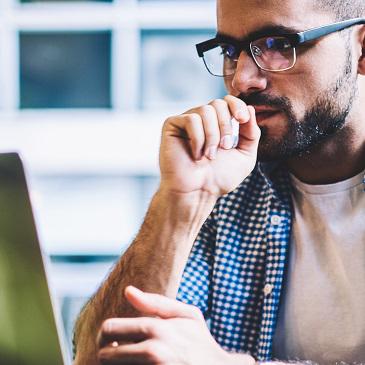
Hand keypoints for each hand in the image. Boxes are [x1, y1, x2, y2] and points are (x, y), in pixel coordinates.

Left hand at [97, 286, 255, 364]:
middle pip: (105, 354)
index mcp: (157, 328)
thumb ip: (156, 302)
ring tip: (128, 363)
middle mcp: (153, 352)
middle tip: (115, 355)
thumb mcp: (187, 315)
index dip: (106, 335)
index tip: (112, 341)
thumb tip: (128, 290)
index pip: (109, 328)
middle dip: (107, 354)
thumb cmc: (201, 343)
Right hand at [159, 95, 260, 196]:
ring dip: (212, 135)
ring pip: (205, 110)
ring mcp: (186, 122)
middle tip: (225, 147)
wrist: (197, 193)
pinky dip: (198, 139)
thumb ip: (251, 133)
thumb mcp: (244, 156)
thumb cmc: (219, 178)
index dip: (237, 105)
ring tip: (210, 155)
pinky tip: (196, 154)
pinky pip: (191, 120)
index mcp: (218, 124)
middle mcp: (202, 120)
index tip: (243, 119)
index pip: (228, 101)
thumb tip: (250, 108)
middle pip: (218, 103)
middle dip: (226, 125)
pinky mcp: (172, 125)